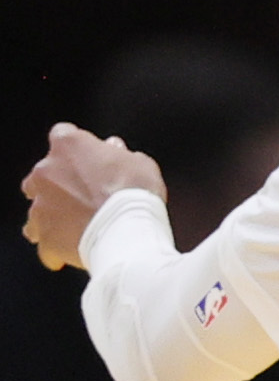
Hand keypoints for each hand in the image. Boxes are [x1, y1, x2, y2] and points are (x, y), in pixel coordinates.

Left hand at [23, 124, 164, 271]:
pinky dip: (55, 244)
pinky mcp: (42, 235)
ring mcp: (39, 206)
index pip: (62, 134)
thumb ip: (120, 154)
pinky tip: (72, 246)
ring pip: (38, 210)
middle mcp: (45, 172)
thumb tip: (113, 149)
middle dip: (57, 183)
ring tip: (78, 225)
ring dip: (54, 215)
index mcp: (68, 146)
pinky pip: (44, 241)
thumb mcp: (139, 162)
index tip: (87, 156)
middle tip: (83, 193)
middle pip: (41, 174)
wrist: (126, 232)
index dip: (76, 147)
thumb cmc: (134, 192)